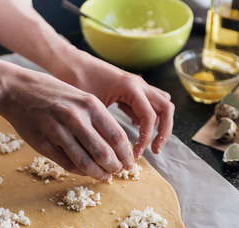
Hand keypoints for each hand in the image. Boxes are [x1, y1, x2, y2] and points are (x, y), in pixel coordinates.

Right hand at [0, 69, 134, 179]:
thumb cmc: (53, 93)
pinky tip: (85, 172)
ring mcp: (58, 132)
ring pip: (86, 162)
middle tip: (118, 172)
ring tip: (104, 176)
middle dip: (115, 167)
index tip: (130, 163)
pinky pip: (67, 164)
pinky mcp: (44, 144)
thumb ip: (98, 120)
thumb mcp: (81, 98)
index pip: (117, 136)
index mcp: (90, 105)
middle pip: (104, 153)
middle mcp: (76, 118)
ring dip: (98, 173)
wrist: (17, 89)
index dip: (126, 154)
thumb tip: (116, 146)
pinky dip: (80, 171)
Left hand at [53, 52, 174, 158]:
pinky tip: (135, 127)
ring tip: (149, 141)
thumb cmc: (78, 80)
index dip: (146, 138)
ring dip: (161, 123)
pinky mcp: (132, 88)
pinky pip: (150, 102)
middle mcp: (138, 84)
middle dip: (164, 132)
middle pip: (166, 109)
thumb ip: (108, 124)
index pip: (149, 117)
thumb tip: (117, 148)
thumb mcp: (92, 105)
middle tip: (155, 150)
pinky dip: (149, 116)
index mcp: (131, 87)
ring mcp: (137, 85)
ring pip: (162, 103)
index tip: (136, 154)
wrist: (71, 63)